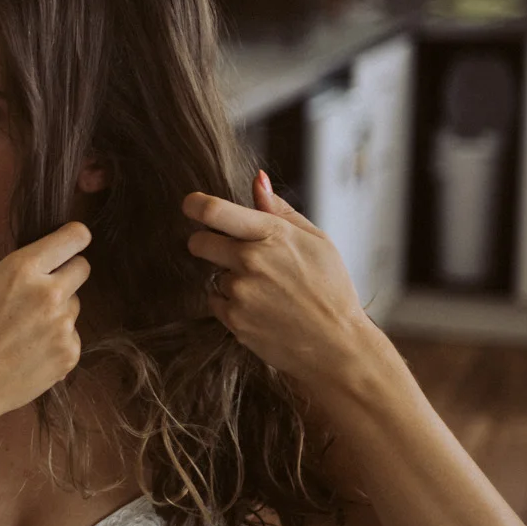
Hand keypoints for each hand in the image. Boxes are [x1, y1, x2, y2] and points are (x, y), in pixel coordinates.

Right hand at [0, 221, 91, 427]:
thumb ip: (12, 269)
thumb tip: (37, 264)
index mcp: (22, 269)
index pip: (74, 238)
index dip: (75, 238)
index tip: (72, 241)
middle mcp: (49, 293)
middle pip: (83, 268)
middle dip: (67, 273)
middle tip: (45, 289)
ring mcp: (63, 326)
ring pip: (74, 305)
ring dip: (57, 312)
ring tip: (25, 331)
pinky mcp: (69, 353)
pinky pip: (71, 336)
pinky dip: (56, 341)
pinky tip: (29, 352)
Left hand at [184, 171, 374, 384]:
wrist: (336, 346)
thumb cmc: (330, 289)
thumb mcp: (316, 241)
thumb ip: (280, 210)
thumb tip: (256, 179)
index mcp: (271, 235)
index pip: (213, 211)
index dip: (193, 204)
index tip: (190, 205)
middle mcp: (250, 260)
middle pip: (198, 241)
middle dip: (207, 243)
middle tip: (231, 253)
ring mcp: (239, 291)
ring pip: (213, 274)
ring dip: (230, 278)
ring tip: (267, 290)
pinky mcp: (232, 318)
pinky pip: (215, 300)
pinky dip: (231, 302)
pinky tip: (261, 308)